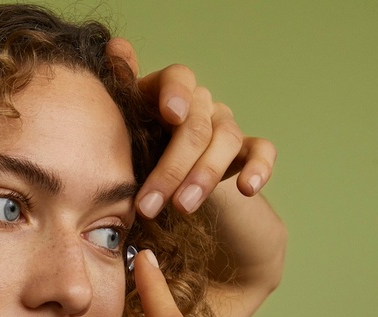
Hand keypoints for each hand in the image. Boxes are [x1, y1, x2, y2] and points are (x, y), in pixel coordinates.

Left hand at [106, 38, 276, 218]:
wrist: (167, 185)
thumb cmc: (137, 151)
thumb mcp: (123, 130)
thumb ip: (121, 93)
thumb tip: (115, 48)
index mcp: (167, 93)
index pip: (177, 78)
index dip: (175, 93)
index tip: (170, 114)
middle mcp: (199, 104)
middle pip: (195, 126)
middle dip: (171, 169)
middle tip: (148, 205)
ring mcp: (224, 125)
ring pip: (225, 139)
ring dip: (204, 176)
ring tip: (182, 207)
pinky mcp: (246, 151)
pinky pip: (261, 151)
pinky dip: (258, 168)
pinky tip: (247, 188)